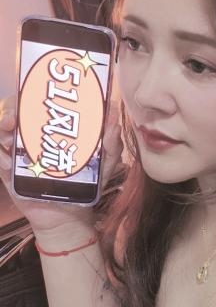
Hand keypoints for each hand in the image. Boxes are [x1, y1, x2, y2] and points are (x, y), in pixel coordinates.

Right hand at [0, 95, 123, 235]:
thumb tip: (114, 115)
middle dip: (11, 108)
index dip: (32, 92)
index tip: (34, 90)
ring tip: (10, 135)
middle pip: (14, 112)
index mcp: (54, 128)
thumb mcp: (104, 162)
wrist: (70, 216)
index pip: (38, 101)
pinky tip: (8, 161)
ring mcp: (19, 153)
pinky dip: (1, 157)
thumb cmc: (87, 184)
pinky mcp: (10, 172)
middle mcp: (33, 136)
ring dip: (3, 129)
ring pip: (2, 132)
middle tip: (15, 117)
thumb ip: (111, 141)